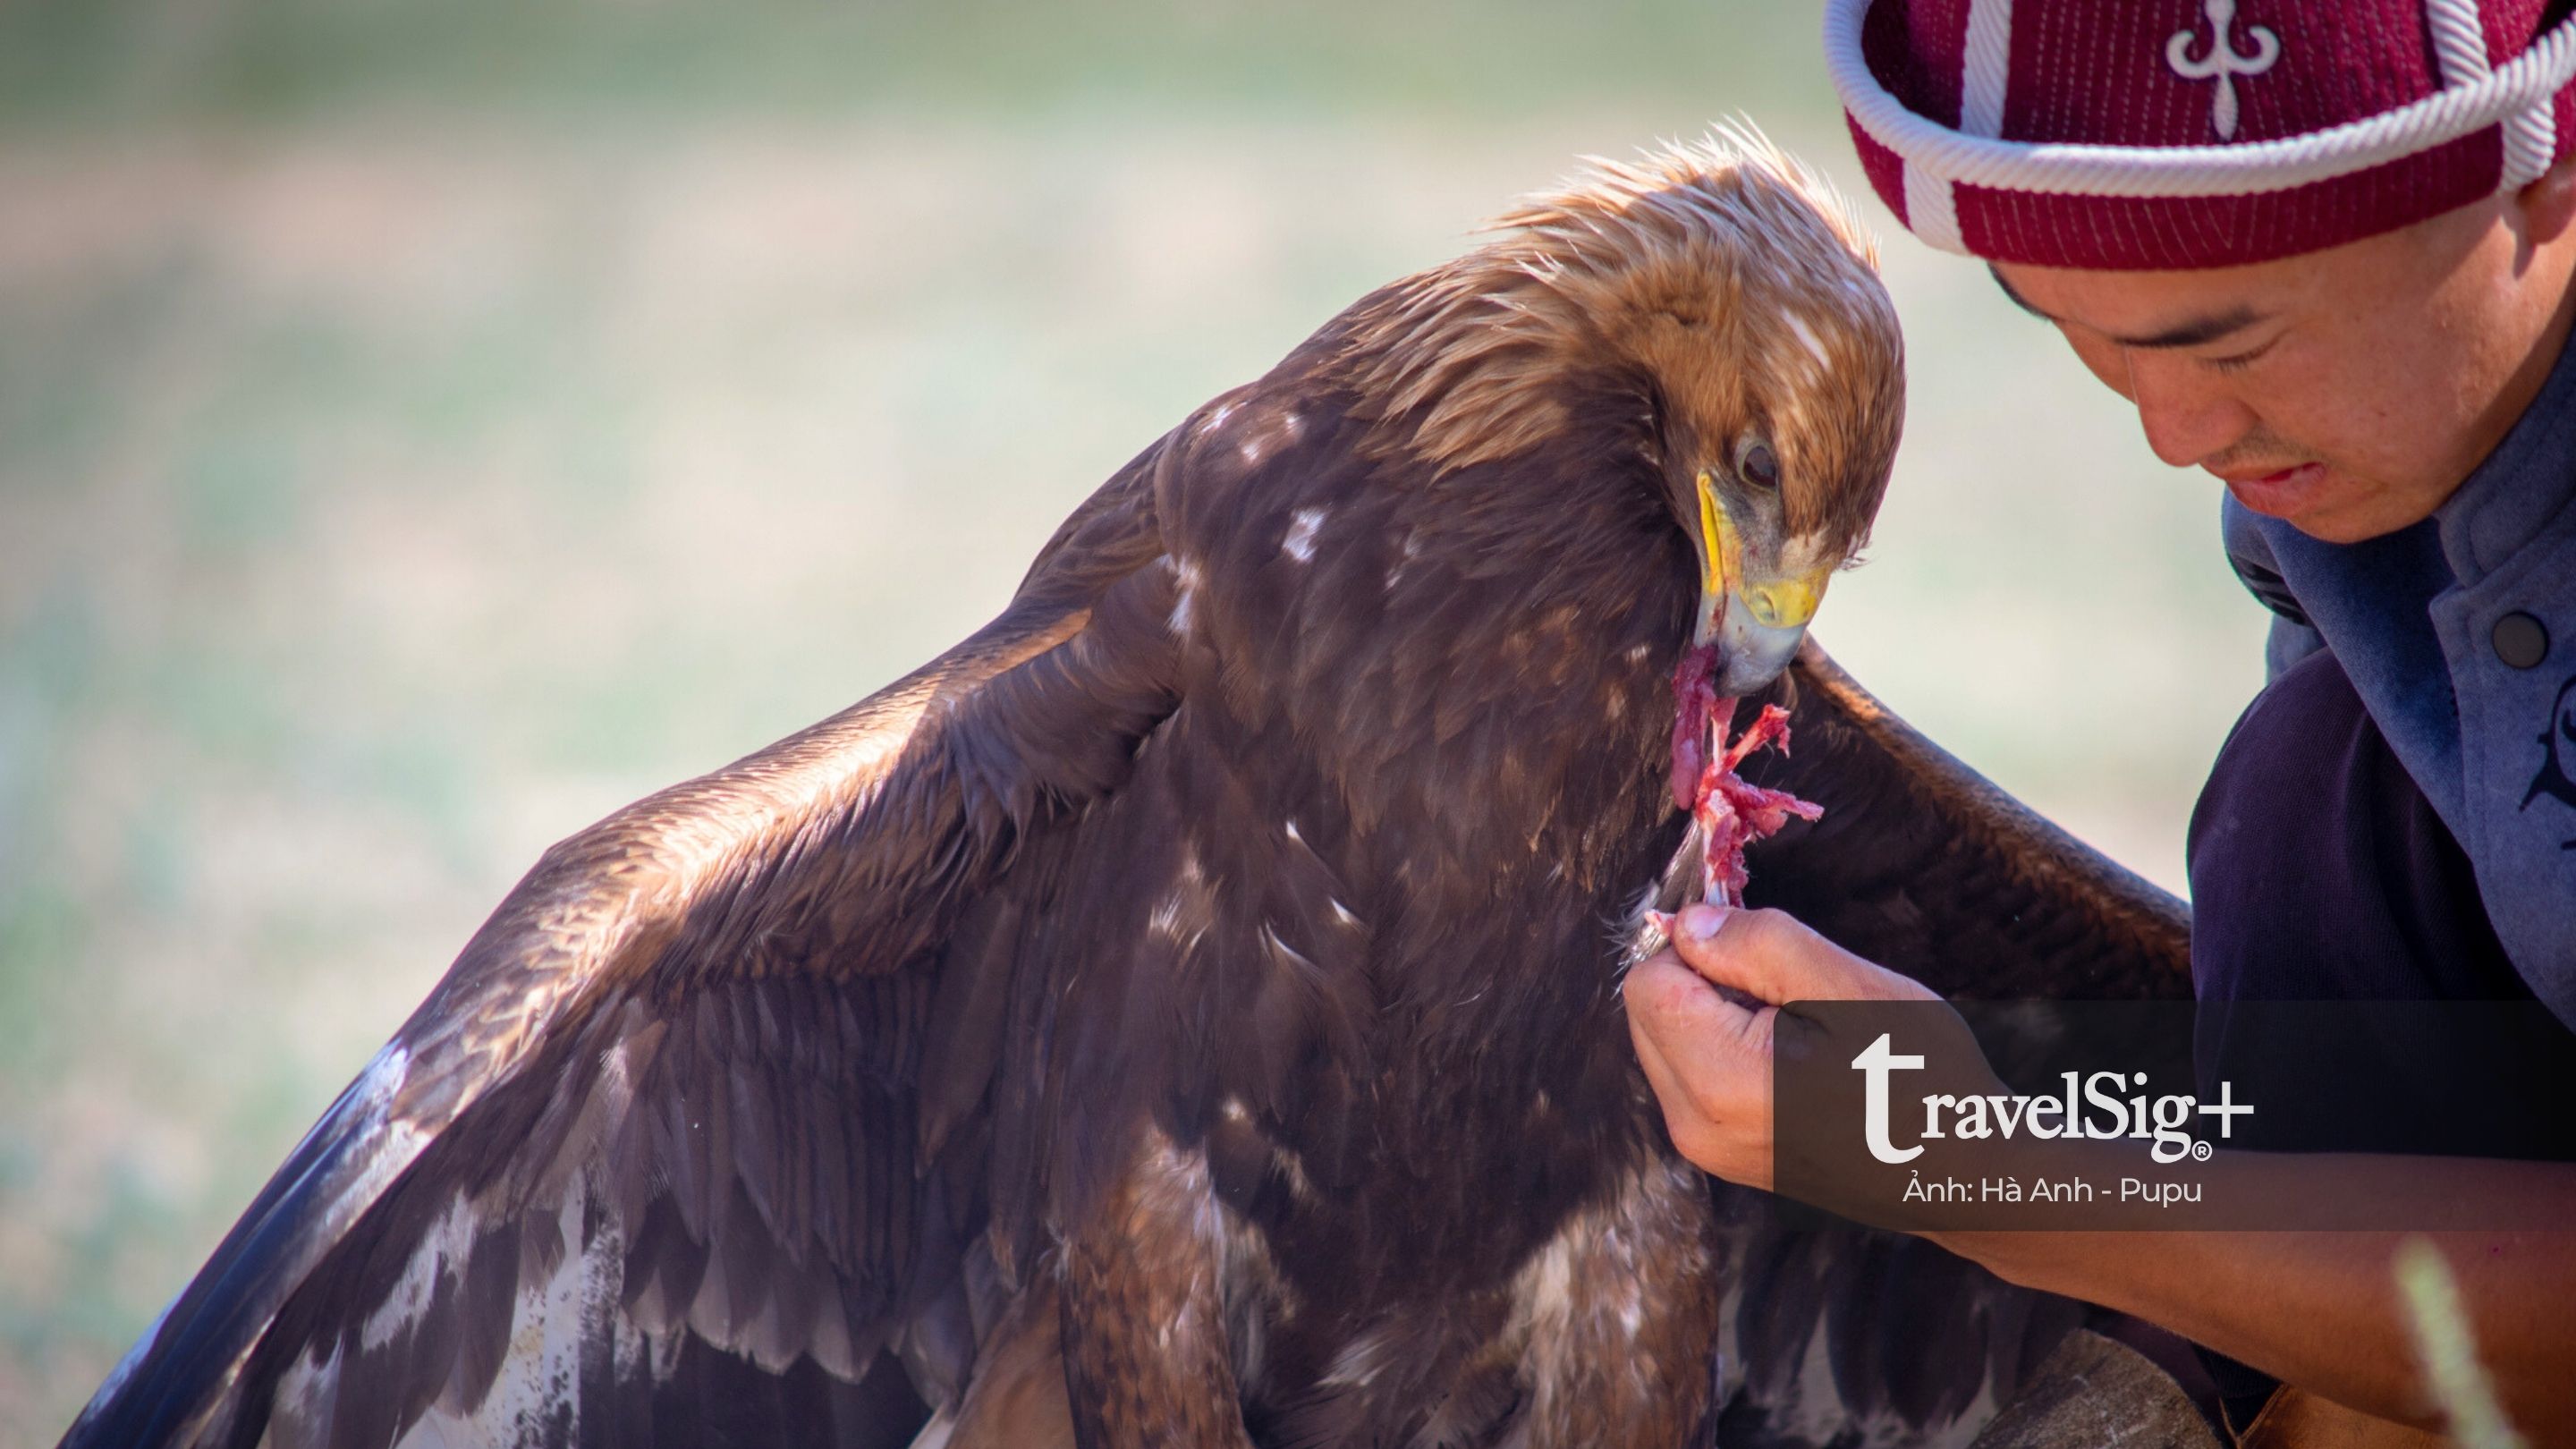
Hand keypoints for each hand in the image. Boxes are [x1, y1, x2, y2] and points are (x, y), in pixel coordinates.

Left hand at [1625, 902, 1939, 1190]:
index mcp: (1718, 1080)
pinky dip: (1727, 1051)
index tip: (1767, 962)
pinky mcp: (1723, 1155)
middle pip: (1648, 1013)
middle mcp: (1695, 1124)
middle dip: (1704, 984)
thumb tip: (1687, 926)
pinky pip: (1692, 1077)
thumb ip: (1755, 945)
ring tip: (1798, 1033)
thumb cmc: (1920, 1077)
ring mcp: (1706, 1148)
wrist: (1964, 1172)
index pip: (1648, 981)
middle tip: (1789, 998)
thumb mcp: (1847, 986)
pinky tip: (1793, 1062)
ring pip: (1668, 1042)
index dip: (1702, 951)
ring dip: (1716, 1017)